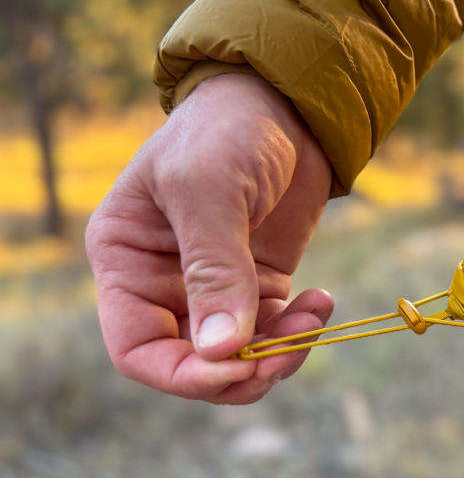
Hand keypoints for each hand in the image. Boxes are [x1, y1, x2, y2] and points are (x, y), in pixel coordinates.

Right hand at [86, 74, 333, 402]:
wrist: (285, 103)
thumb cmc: (227, 130)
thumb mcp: (208, 190)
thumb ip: (213, 270)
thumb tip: (221, 352)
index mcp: (128, 262)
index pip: (137, 349)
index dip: (181, 374)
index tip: (233, 369)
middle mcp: (165, 285)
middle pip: (193, 363)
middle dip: (241, 371)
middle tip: (286, 353)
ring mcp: (218, 288)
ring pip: (240, 357)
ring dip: (279, 353)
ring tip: (312, 317)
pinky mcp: (261, 284)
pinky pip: (275, 331)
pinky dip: (299, 330)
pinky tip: (321, 300)